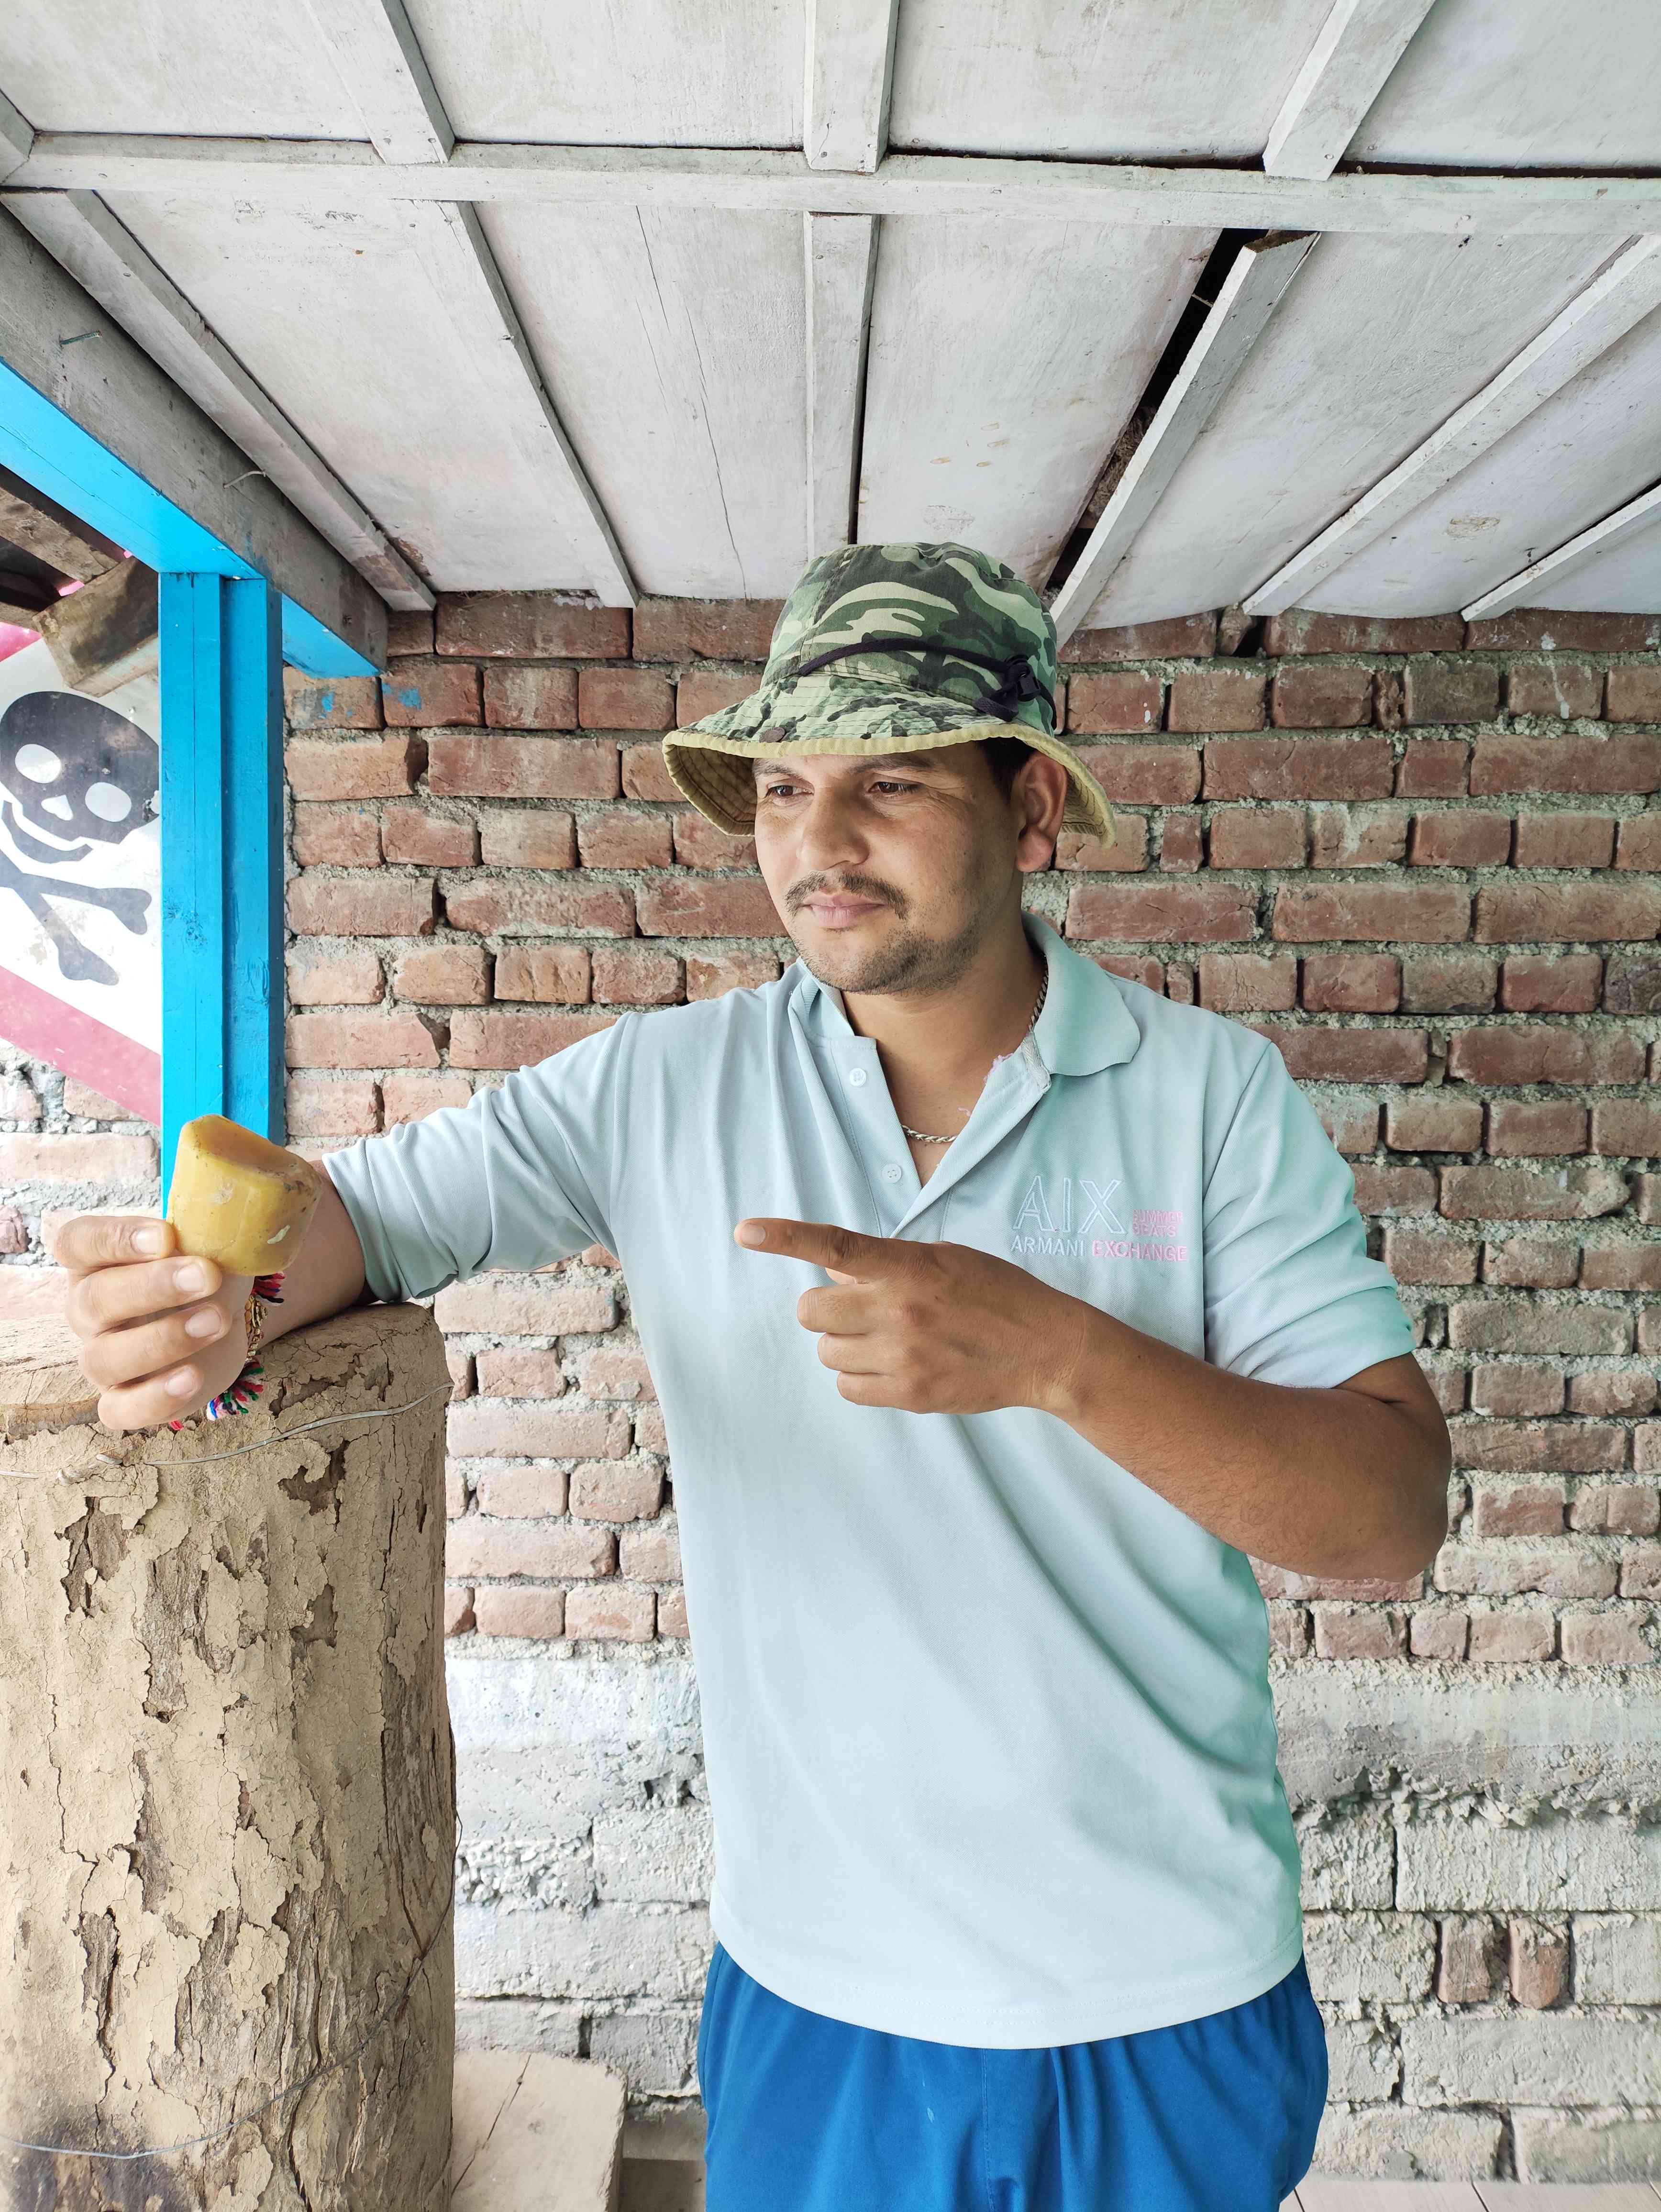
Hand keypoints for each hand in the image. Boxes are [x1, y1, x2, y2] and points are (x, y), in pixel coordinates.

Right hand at [55, 1216, 251, 1431]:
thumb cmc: (201, 1272)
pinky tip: (192, 1378)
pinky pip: (120, 1410)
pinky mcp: (121, 1400)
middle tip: (207, 1274)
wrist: (219, 1321)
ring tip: (217, 1321)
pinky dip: (153, 1398)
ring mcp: (100, 1358)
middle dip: (153, 1287)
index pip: (79, 1242)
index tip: (166, 1234)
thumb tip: (234, 1220)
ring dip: (163, 1339)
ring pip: (105, 1357)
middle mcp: (87, 1309)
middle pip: (96, 1299)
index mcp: (96, 1260)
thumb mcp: (208, 1244)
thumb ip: (210, 1231)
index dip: (115, 1238)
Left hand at [734, 1216, 1091, 1415]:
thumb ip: (887, 1262)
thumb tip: (834, 1269)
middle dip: (827, 1309)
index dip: (785, 1237)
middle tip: (859, 1309)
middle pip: (812, 1310)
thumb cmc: (996, 1294)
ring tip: (885, 1339)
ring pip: (827, 1352)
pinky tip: (891, 1366)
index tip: (745, 1232)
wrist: (1046, 1349)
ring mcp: (903, 1356)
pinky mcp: (909, 1395)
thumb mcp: (945, 1259)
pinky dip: (858, 1378)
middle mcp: (899, 1309)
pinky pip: (847, 1388)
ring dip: (843, 1344)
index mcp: (909, 1266)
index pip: (834, 1245)